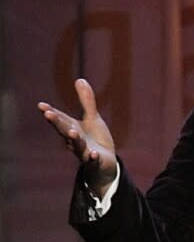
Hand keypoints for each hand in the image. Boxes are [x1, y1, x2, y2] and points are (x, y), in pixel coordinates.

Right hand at [38, 78, 117, 196]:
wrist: (104, 162)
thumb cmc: (95, 138)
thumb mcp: (92, 118)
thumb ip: (86, 101)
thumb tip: (79, 79)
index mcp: (73, 128)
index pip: (61, 119)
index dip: (52, 112)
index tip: (41, 105)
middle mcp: (75, 140)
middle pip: (65, 130)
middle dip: (57, 122)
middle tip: (48, 114)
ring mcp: (84, 151)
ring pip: (77, 145)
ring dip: (74, 139)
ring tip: (72, 132)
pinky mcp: (95, 161)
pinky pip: (92, 160)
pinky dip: (92, 158)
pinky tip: (93, 154)